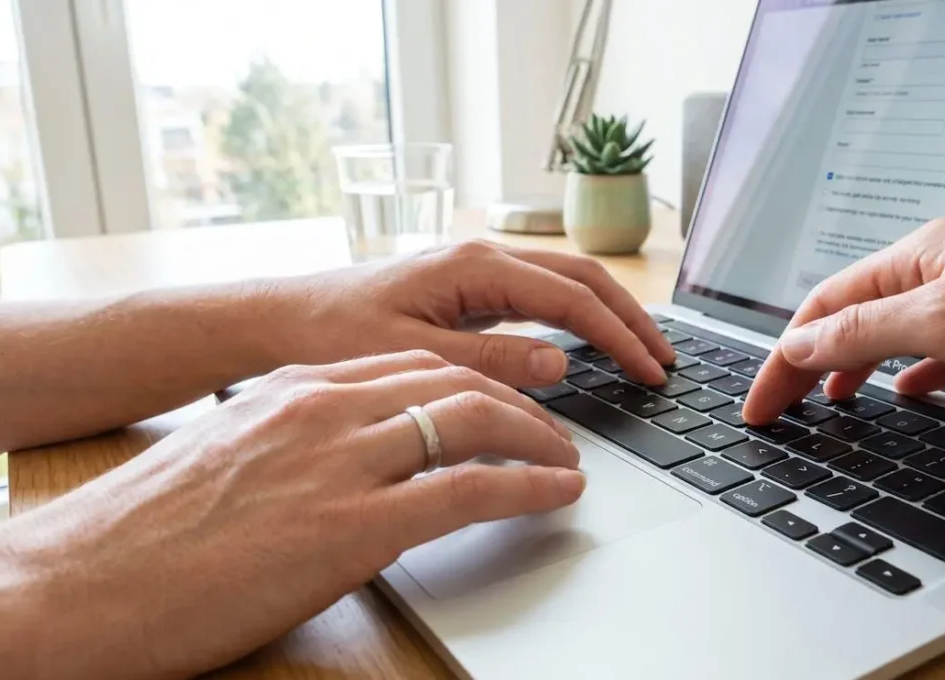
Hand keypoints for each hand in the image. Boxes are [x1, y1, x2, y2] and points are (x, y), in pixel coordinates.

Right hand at [0, 352, 583, 678]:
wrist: (71, 587)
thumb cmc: (137, 541)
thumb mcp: (230, 465)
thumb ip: (295, 451)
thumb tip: (348, 473)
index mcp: (291, 391)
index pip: (411, 368)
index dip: (474, 383)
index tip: (505, 402)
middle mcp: (321, 407)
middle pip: (454, 383)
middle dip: (519, 405)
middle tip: (553, 432)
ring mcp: (338, 460)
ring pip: (475, 421)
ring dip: (538, 439)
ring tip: (566, 461)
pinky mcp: (351, 524)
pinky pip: (472, 488)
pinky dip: (529, 485)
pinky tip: (558, 492)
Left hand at [275, 240, 676, 385]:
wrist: (280, 320)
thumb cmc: (331, 334)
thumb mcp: (410, 356)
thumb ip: (489, 360)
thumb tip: (560, 363)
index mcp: (473, 266)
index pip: (571, 297)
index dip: (618, 336)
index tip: (649, 371)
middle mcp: (481, 258)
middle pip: (582, 278)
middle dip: (629, 318)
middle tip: (664, 361)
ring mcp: (476, 271)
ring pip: (564, 283)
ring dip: (607, 315)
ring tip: (641, 352)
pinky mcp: (467, 290)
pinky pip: (538, 298)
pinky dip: (575, 318)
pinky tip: (588, 346)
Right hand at [744, 213, 944, 423]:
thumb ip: (866, 333)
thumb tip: (798, 345)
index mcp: (919, 259)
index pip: (824, 307)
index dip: (782, 358)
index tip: (759, 403)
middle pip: (854, 320)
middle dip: (809, 363)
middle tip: (781, 410)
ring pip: (898, 338)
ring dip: (857, 369)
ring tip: (830, 404)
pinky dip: (916, 377)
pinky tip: (910, 396)